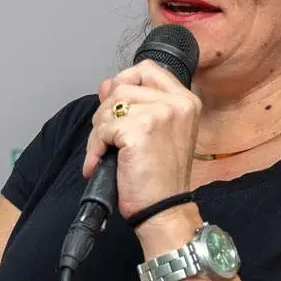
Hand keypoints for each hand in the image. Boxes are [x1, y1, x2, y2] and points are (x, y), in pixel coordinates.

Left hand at [82, 60, 200, 218]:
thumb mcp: (155, 133)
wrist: (164, 210)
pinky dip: (94, 147)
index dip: (123, 82)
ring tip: (104, 153)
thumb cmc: (160, 178)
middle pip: (122, 87)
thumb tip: (105, 85)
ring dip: (98, 131)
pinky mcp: (139, 129)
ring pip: (110, 106)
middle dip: (106, 112)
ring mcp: (160, 114)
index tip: (114, 106)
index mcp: (186, 101)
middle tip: (107, 139)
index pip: (147, 69)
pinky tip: (99, 163)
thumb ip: (135, 104)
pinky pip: (103, 128)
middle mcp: (177, 103)